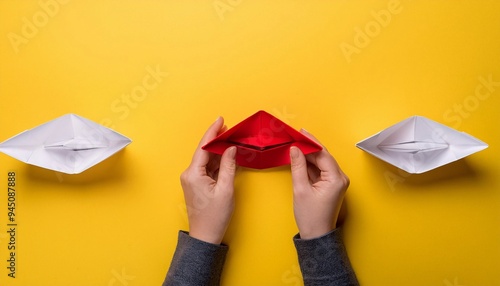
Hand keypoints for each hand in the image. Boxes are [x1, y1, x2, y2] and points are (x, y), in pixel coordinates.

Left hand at [180, 117, 236, 243]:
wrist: (205, 236)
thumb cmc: (214, 216)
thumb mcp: (226, 189)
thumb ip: (228, 166)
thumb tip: (231, 149)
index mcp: (193, 174)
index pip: (204, 147)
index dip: (213, 132)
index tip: (221, 120)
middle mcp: (189, 174)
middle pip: (205, 151)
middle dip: (217, 140)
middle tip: (231, 129)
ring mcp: (192, 179)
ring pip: (207, 159)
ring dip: (219, 151)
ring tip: (232, 140)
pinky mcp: (197, 184)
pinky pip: (208, 168)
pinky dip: (218, 162)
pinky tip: (228, 156)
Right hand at [290, 130, 349, 238]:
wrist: (316, 236)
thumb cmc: (310, 216)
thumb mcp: (301, 189)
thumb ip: (298, 166)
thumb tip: (294, 149)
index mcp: (336, 178)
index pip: (323, 154)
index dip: (310, 142)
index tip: (299, 133)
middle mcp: (340, 178)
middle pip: (323, 157)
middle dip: (309, 147)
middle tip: (294, 137)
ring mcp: (336, 182)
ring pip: (321, 162)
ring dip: (308, 155)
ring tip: (294, 145)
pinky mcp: (331, 185)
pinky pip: (320, 170)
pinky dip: (310, 165)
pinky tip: (299, 159)